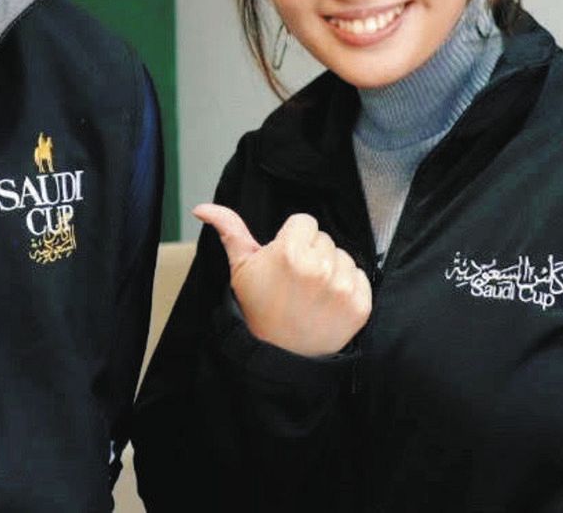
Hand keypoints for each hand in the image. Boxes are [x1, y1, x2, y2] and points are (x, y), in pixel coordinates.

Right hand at [194, 205, 371, 356]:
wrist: (278, 355)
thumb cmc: (258, 307)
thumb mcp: (240, 267)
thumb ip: (229, 229)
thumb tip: (201, 207)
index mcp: (289, 252)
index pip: (305, 221)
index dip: (293, 238)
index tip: (285, 258)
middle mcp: (318, 268)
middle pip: (324, 238)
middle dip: (312, 252)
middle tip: (296, 278)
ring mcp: (341, 288)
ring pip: (343, 255)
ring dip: (331, 268)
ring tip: (312, 291)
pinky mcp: (359, 306)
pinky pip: (361, 276)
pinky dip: (349, 286)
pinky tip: (329, 300)